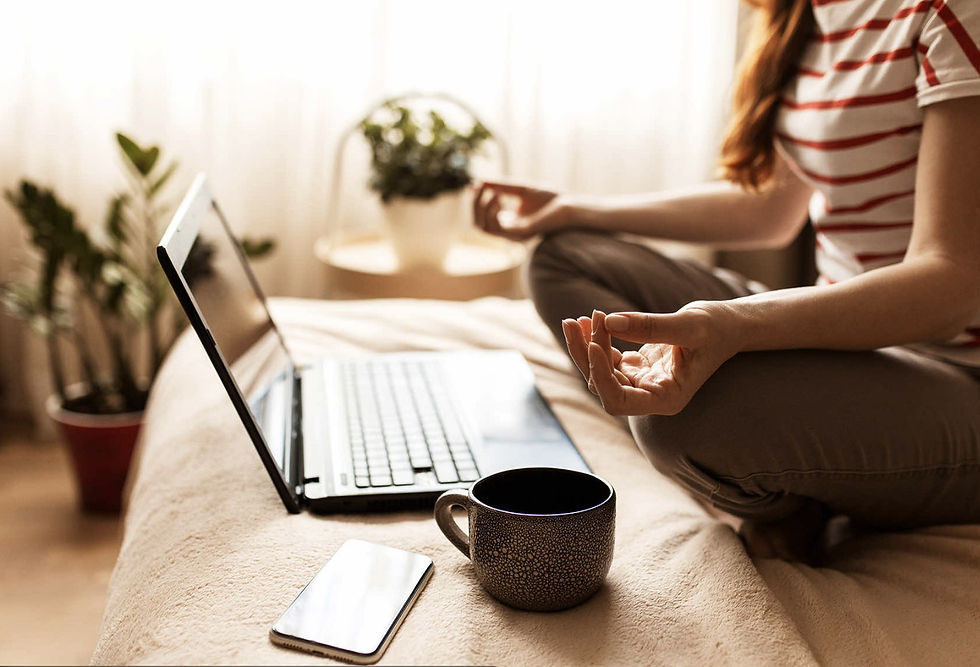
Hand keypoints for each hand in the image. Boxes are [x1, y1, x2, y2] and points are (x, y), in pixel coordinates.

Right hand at [472, 181, 565, 240]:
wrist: (568, 205)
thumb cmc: (548, 198)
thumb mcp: (518, 188)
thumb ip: (499, 186)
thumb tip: (476, 183)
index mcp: (508, 223)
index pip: (482, 218)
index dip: (476, 202)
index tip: (477, 184)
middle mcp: (508, 232)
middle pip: (478, 224)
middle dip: (475, 205)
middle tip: (479, 187)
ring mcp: (513, 236)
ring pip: (483, 227)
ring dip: (483, 207)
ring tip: (495, 192)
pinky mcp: (520, 235)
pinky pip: (496, 227)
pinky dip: (493, 211)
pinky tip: (500, 197)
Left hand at [561, 303, 740, 415]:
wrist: (729, 325)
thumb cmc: (718, 328)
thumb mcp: (689, 324)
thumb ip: (650, 325)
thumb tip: (610, 321)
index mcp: (666, 398)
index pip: (619, 401)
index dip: (601, 375)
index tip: (593, 344)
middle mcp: (650, 396)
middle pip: (602, 385)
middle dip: (586, 355)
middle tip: (576, 321)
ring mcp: (641, 382)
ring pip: (600, 371)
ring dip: (585, 345)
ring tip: (576, 319)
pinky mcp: (636, 366)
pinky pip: (607, 358)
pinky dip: (595, 339)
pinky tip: (589, 319)